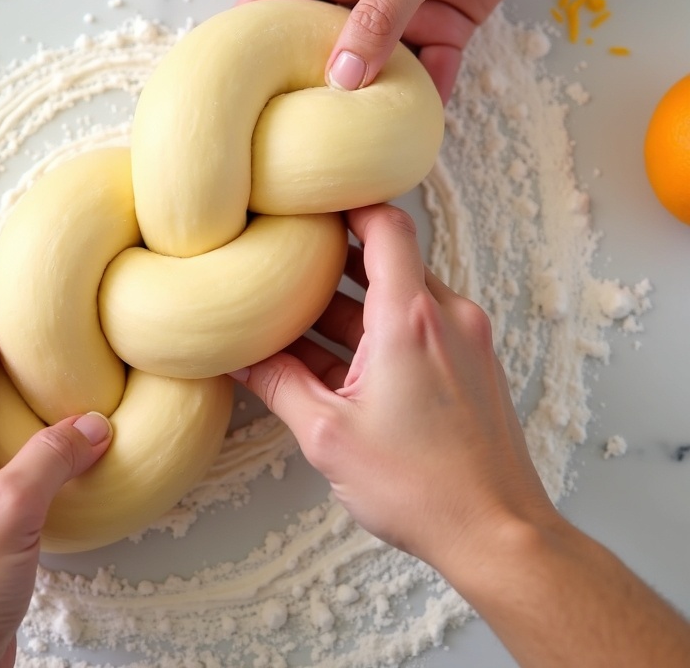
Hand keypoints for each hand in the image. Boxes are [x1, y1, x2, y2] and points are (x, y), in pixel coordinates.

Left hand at [0, 273, 111, 667]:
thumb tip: (94, 423)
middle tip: (49, 307)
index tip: (7, 267)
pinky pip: (9, 456)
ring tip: (68, 361)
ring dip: (28, 391)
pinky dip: (38, 438)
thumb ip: (55, 456)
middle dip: (11, 341)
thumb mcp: (8, 510)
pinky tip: (68, 437)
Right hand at [232, 204, 689, 666]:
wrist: (498, 534)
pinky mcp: (471, 367)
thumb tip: (238, 358)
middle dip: (332, 265)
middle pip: (387, 260)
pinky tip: (336, 363)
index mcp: (411, 320)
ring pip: (399, 297)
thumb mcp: (329, 436)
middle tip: (286, 265)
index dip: (347, 204)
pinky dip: (376, 334)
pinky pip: (417, 329)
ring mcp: (464, 341)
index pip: (385, 225)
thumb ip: (278, 385)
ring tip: (298, 323)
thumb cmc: (423, 489)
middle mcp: (447, 317)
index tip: (312, 201)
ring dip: (350, 306)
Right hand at [239, 0, 565, 101]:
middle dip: (315, 86)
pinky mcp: (448, 18)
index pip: (275, 0)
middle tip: (299, 133)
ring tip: (359, 139)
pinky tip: (418, 121)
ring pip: (378, 63)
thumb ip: (379, 16)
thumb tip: (342, 77)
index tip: (234, 87)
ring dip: (374, 97)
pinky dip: (428, 90)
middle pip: (324, 43)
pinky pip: (431, 64)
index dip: (250, 39)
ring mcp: (405, 4)